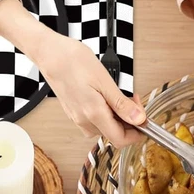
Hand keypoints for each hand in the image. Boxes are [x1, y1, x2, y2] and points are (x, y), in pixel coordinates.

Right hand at [0, 0, 146, 146]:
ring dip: (118, 117)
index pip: (121, 140)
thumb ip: (122, 104)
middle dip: (129, 122)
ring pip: (105, 128)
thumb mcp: (104, 81)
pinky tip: (107, 98)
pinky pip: (95, 121)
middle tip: (134, 100)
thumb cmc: (73, 60)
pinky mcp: (74, 114)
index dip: (137, 133)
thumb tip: (139, 119)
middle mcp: (84, 121)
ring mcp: (78, 119)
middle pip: (114, 135)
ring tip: (120, 96)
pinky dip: (106, 114)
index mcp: (94, 114)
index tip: (144, 119)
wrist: (49, 53)